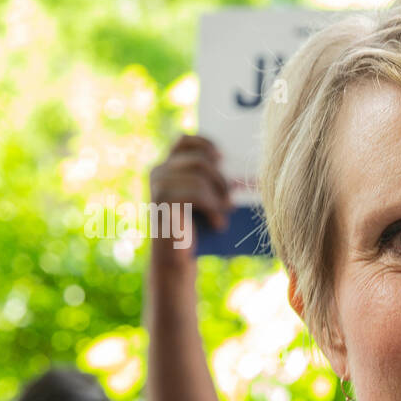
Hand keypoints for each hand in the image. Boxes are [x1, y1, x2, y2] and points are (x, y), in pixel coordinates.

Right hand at [147, 135, 230, 269]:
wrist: (177, 260)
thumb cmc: (198, 229)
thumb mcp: (209, 200)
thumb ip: (215, 181)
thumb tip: (243, 170)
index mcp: (168, 166)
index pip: (185, 139)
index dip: (206, 143)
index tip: (224, 157)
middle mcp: (158, 171)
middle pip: (198, 158)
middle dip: (221, 178)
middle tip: (233, 199)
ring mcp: (157, 184)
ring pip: (199, 175)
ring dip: (219, 194)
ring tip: (228, 211)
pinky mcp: (161, 200)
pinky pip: (195, 192)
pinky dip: (212, 207)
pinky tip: (219, 224)